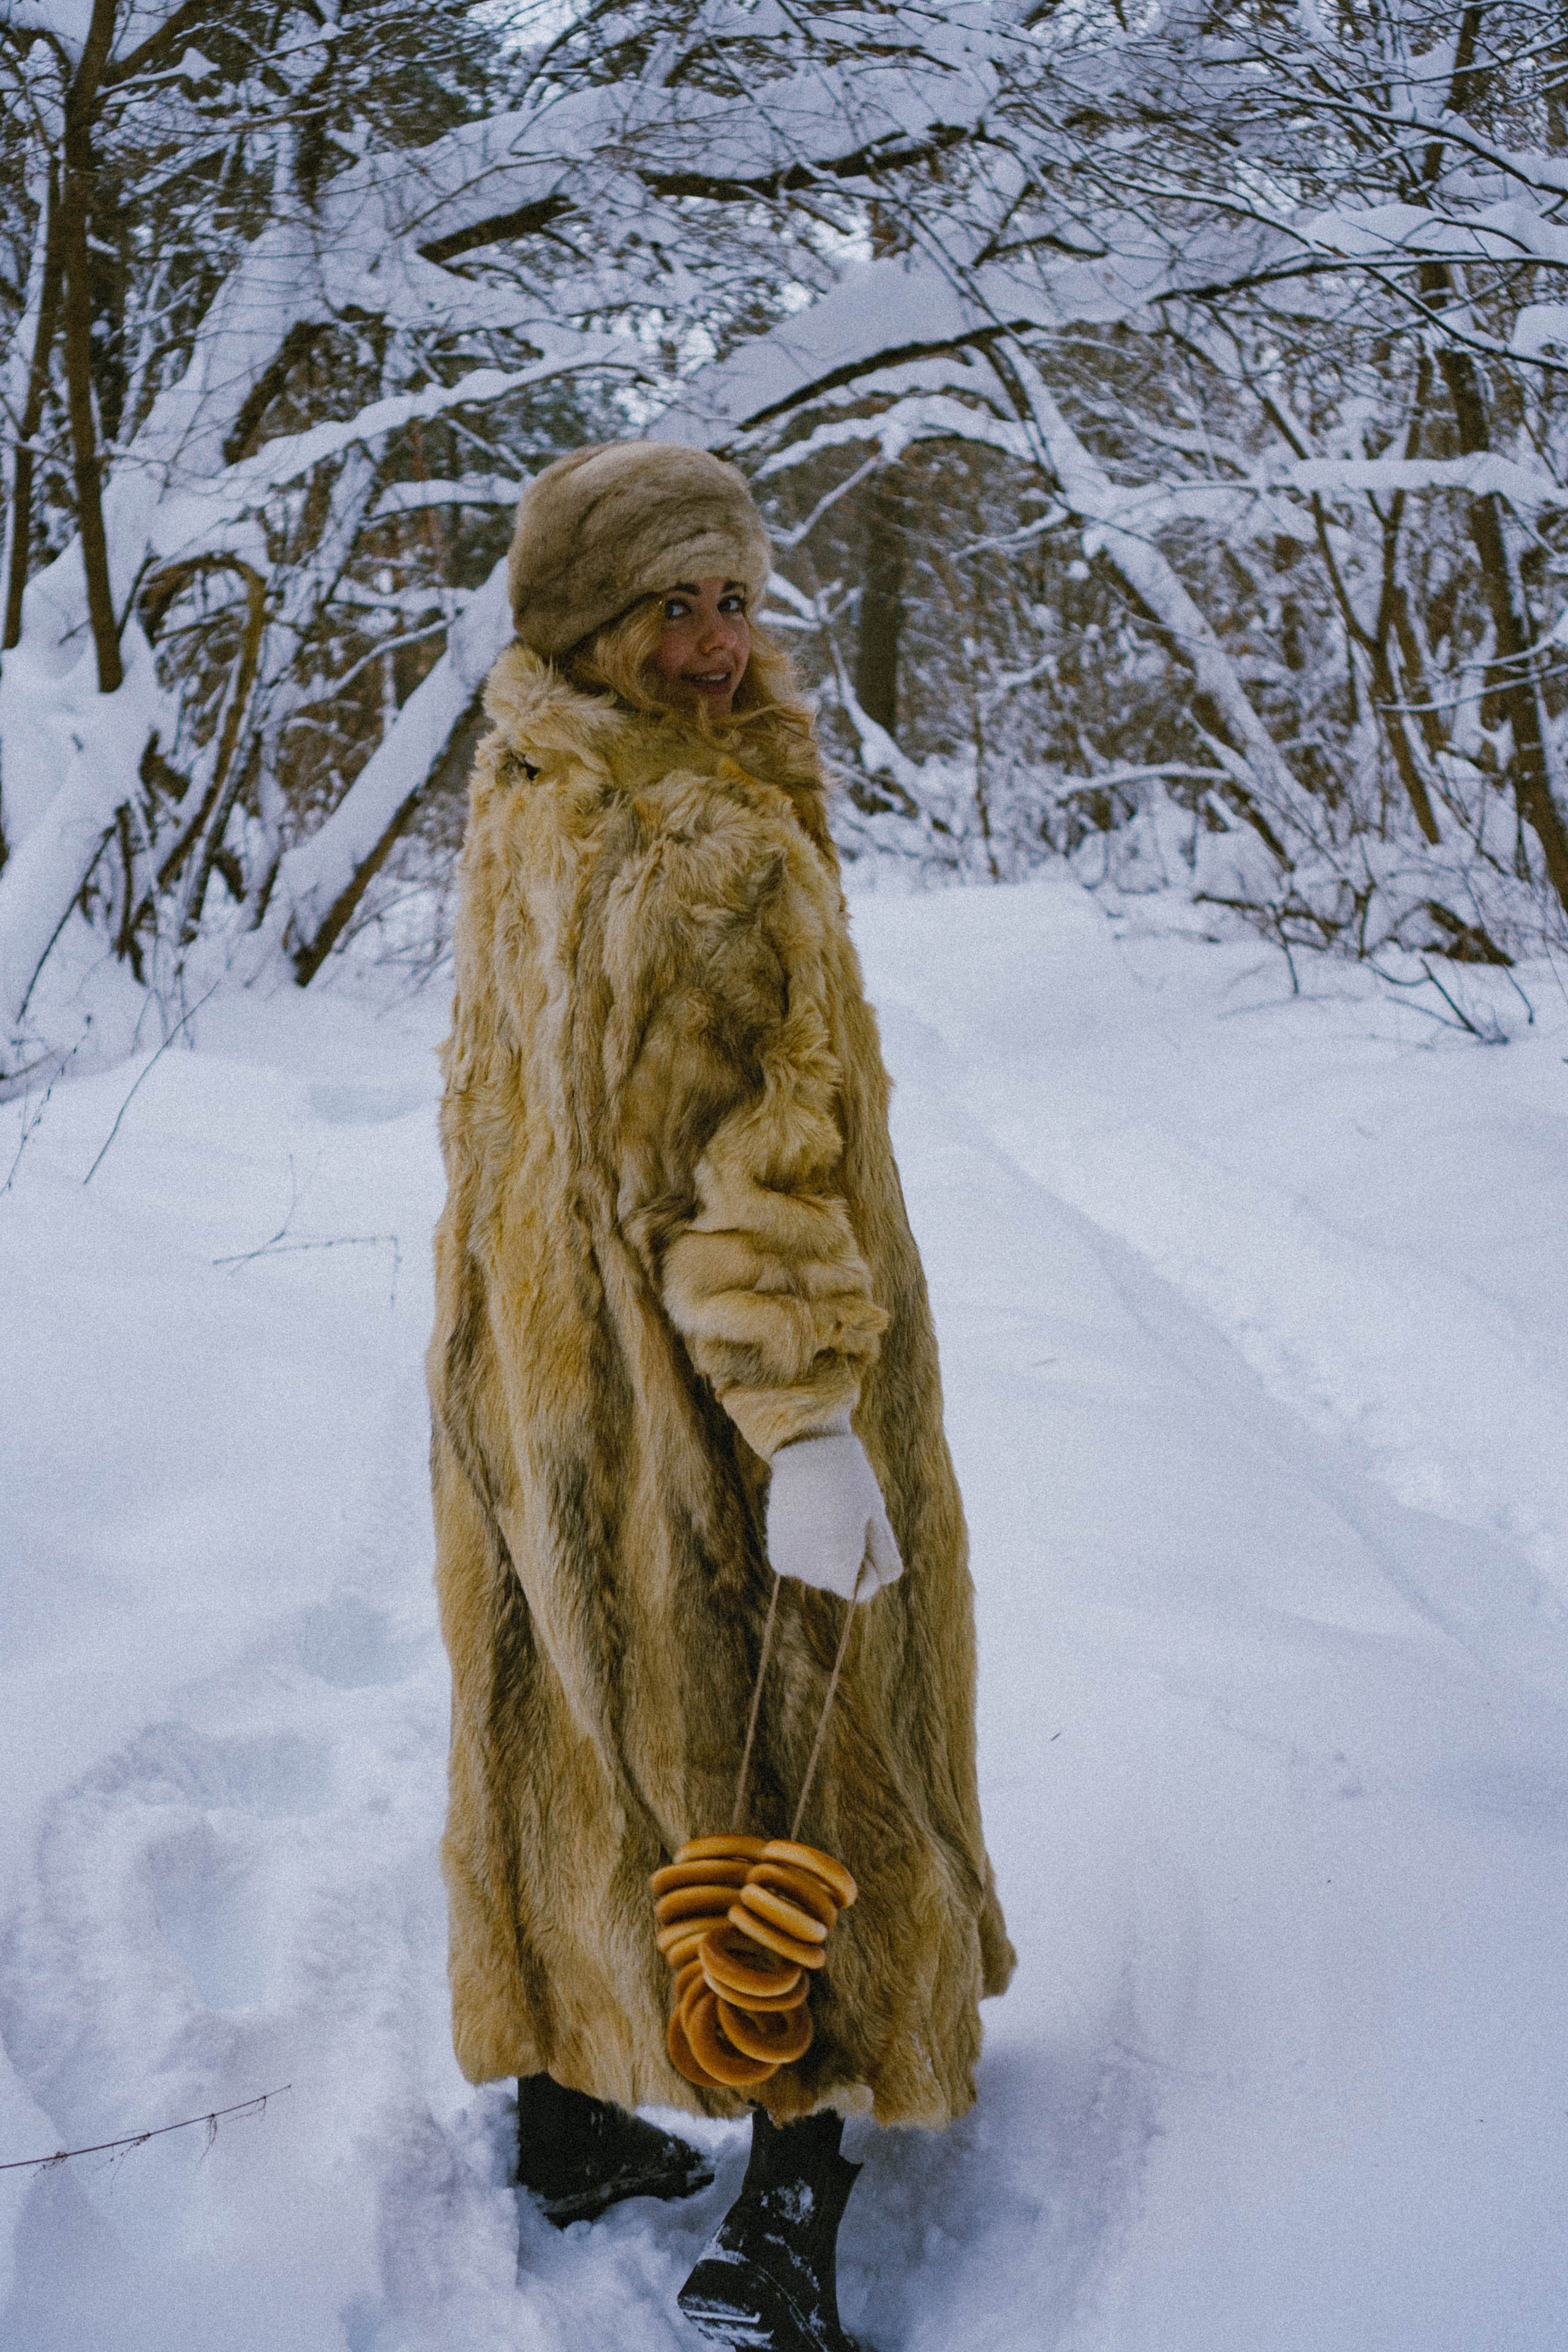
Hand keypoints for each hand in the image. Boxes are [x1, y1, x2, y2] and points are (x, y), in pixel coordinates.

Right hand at [765, 1420, 903, 1604]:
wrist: (805, 1449)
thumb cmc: (850, 1480)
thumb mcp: (876, 1515)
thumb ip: (884, 1556)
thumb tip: (881, 1581)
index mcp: (840, 1559)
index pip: (860, 1592)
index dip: (869, 1569)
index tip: (864, 1537)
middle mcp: (811, 1568)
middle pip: (838, 1581)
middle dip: (846, 1559)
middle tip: (843, 1516)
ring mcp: (791, 1563)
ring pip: (819, 1574)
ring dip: (825, 1554)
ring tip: (823, 1514)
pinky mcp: (777, 1556)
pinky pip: (799, 1566)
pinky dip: (806, 1550)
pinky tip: (807, 1522)